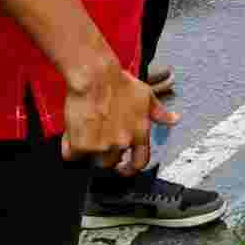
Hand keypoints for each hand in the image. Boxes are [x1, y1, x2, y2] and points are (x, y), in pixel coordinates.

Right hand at [62, 60, 178, 176]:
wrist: (96, 77)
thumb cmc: (120, 83)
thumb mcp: (146, 96)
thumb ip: (159, 112)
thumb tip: (174, 119)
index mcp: (139, 134)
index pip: (140, 162)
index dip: (131, 167)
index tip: (123, 166)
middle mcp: (122, 143)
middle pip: (112, 162)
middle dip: (105, 153)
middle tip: (99, 136)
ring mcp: (100, 146)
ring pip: (92, 160)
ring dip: (89, 151)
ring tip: (87, 132)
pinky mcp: (80, 145)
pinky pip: (72, 156)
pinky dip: (70, 147)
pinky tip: (73, 132)